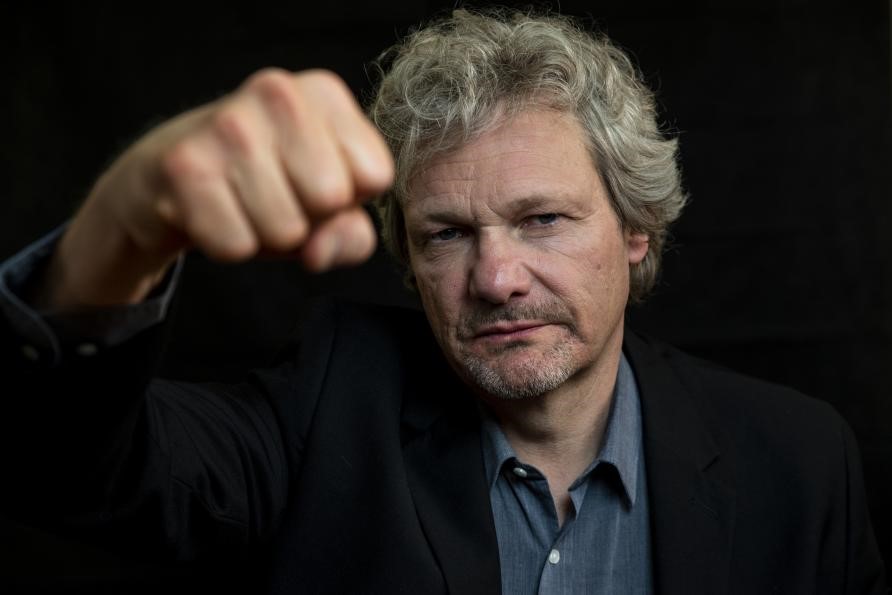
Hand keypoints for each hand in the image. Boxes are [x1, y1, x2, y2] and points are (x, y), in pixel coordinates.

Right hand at [46, 68, 393, 307]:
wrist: (170, 175)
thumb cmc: (266, 185)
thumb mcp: (328, 205)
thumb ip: (352, 235)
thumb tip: (317, 250)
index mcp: (323, 92)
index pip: (375, 176)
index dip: (348, 198)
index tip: (314, 180)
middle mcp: (277, 94)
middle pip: (331, 200)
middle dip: (308, 218)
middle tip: (277, 196)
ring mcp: (228, 125)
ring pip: (285, 229)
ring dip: (267, 235)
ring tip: (245, 202)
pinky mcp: (184, 166)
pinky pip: (236, 245)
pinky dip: (229, 245)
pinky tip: (216, 211)